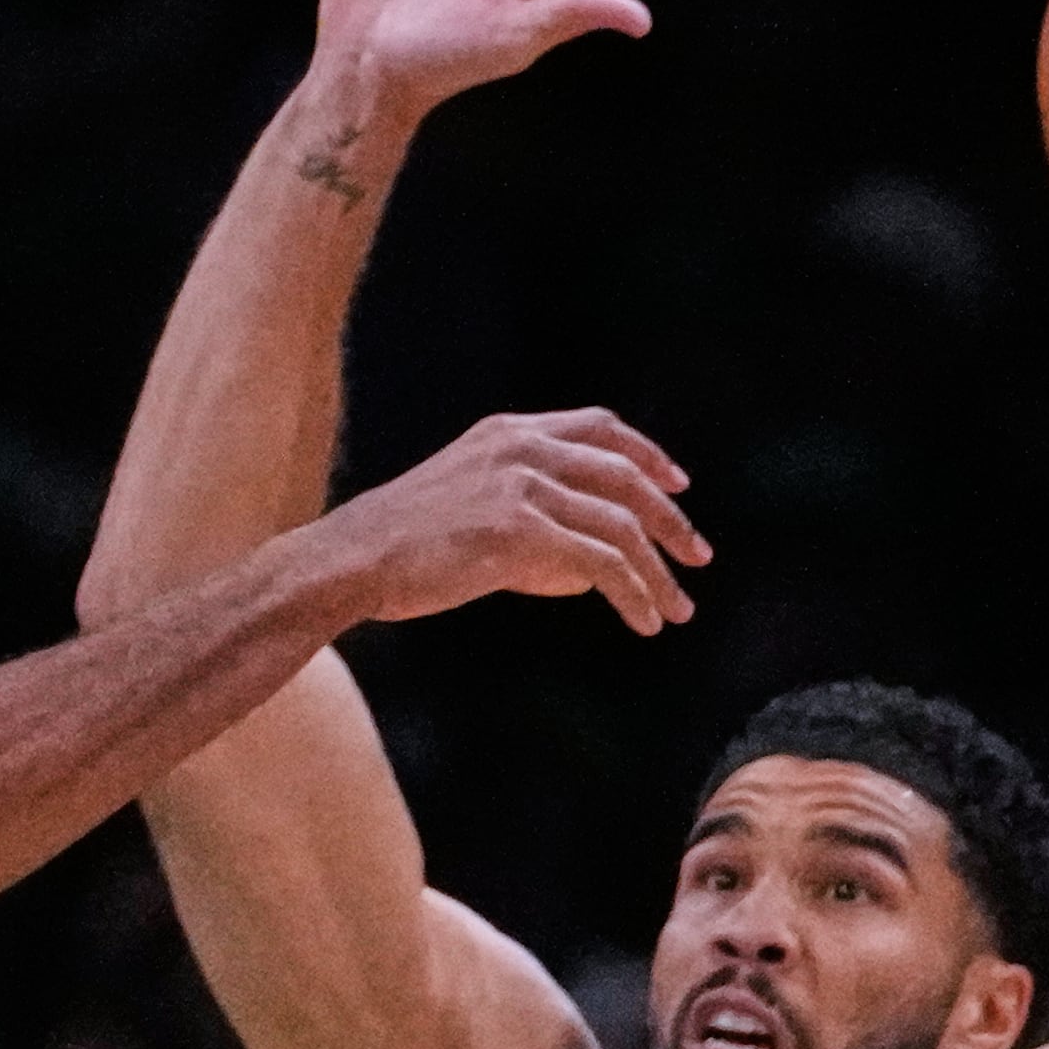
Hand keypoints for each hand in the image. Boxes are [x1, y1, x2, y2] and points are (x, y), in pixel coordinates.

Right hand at [320, 408, 707, 632]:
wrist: (351, 559)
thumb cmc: (400, 547)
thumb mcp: (467, 505)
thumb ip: (526, 519)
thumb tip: (582, 569)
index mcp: (508, 432)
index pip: (599, 427)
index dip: (647, 454)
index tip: (678, 484)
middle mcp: (520, 448)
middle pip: (624, 474)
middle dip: (670, 519)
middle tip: (697, 557)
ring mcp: (522, 486)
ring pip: (620, 526)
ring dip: (658, 571)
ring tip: (676, 608)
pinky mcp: (520, 531)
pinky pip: (601, 564)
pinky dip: (633, 594)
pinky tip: (643, 621)